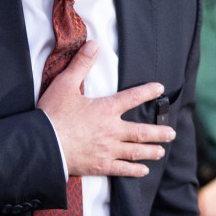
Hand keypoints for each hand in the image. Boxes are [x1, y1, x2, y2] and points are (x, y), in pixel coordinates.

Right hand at [39, 41, 174, 177]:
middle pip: (141, 132)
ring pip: (135, 151)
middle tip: (172, 133)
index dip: (147, 92)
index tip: (160, 89)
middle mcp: (112, 131)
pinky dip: (134, 170)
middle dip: (159, 132)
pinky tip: (143, 171)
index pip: (132, 97)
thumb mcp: (64, 84)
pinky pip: (122, 169)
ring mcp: (107, 150)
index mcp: (106, 110)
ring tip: (161, 151)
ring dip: (151, 151)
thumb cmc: (52, 115)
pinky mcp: (100, 166)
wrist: (43, 145)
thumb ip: (81, 64)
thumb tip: (93, 44)